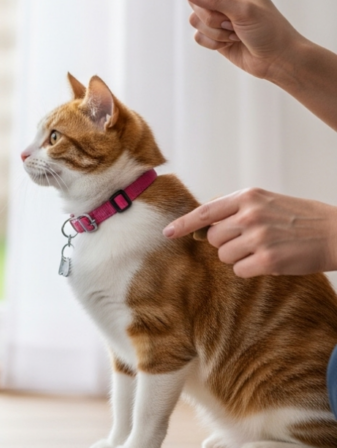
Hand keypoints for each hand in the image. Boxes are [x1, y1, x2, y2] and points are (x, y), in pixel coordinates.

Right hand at [151, 0, 305, 80]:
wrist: (277, 59)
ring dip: (214, 31)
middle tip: (234, 23)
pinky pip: (197, 36)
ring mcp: (217, 14)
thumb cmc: (270, 31)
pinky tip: (229, 44)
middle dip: (211, 15)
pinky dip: (212, 42)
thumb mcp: (244, 11)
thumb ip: (215, 0)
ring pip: (194, 19)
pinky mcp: (213, 33)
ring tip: (235, 34)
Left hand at [163, 188, 336, 277]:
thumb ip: (236, 210)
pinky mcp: (267, 259)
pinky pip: (239, 270)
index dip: (183, 224)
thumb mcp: (267, 202)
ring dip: (239, 257)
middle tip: (252, 240)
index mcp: (247, 197)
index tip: (167, 233)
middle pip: (212, 238)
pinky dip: (250, 270)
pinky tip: (270, 261)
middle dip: (226, 243)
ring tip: (264, 249)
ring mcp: (258, 237)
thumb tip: (202, 227)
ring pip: (224, 256)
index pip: (205, 212)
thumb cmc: (300, 219)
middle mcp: (249, 214)